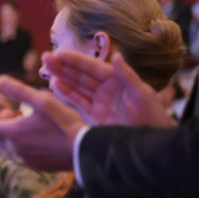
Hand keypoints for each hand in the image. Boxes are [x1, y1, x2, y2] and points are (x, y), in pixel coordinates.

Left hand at [0, 75, 85, 171]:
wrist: (84, 150)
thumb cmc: (64, 123)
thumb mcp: (42, 101)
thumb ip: (18, 90)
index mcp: (12, 134)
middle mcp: (15, 150)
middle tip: (12, 111)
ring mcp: (25, 160)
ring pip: (7, 146)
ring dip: (10, 131)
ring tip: (26, 120)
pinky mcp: (36, 165)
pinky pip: (20, 154)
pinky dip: (20, 142)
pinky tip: (37, 133)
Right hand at [44, 51, 176, 127]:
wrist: (152, 144)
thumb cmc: (153, 118)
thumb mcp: (142, 95)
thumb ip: (127, 76)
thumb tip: (116, 56)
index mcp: (118, 80)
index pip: (93, 67)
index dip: (76, 60)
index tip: (59, 53)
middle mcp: (107, 88)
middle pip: (81, 74)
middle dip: (63, 66)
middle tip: (45, 58)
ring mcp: (100, 102)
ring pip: (77, 86)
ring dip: (61, 77)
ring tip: (45, 69)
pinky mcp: (95, 115)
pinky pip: (78, 101)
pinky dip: (66, 93)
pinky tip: (54, 85)